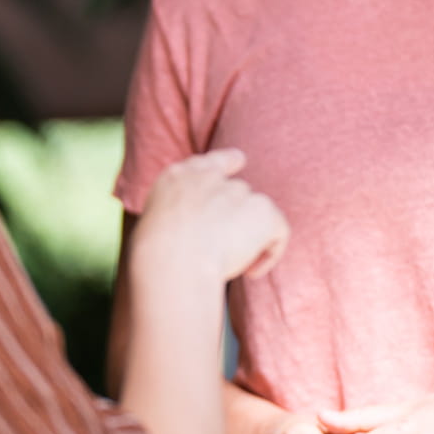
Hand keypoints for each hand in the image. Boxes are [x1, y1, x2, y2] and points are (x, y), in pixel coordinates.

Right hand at [133, 150, 288, 283]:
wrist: (173, 257)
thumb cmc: (156, 254)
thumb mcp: (155, 225)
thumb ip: (178, 217)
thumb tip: (193, 234)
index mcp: (178, 177)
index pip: (210, 161)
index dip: (227, 162)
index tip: (239, 161)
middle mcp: (210, 177)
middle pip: (238, 192)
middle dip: (238, 219)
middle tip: (224, 251)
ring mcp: (237, 190)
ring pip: (257, 214)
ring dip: (250, 238)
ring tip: (234, 266)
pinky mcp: (262, 209)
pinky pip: (278, 231)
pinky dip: (270, 254)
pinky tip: (251, 273)